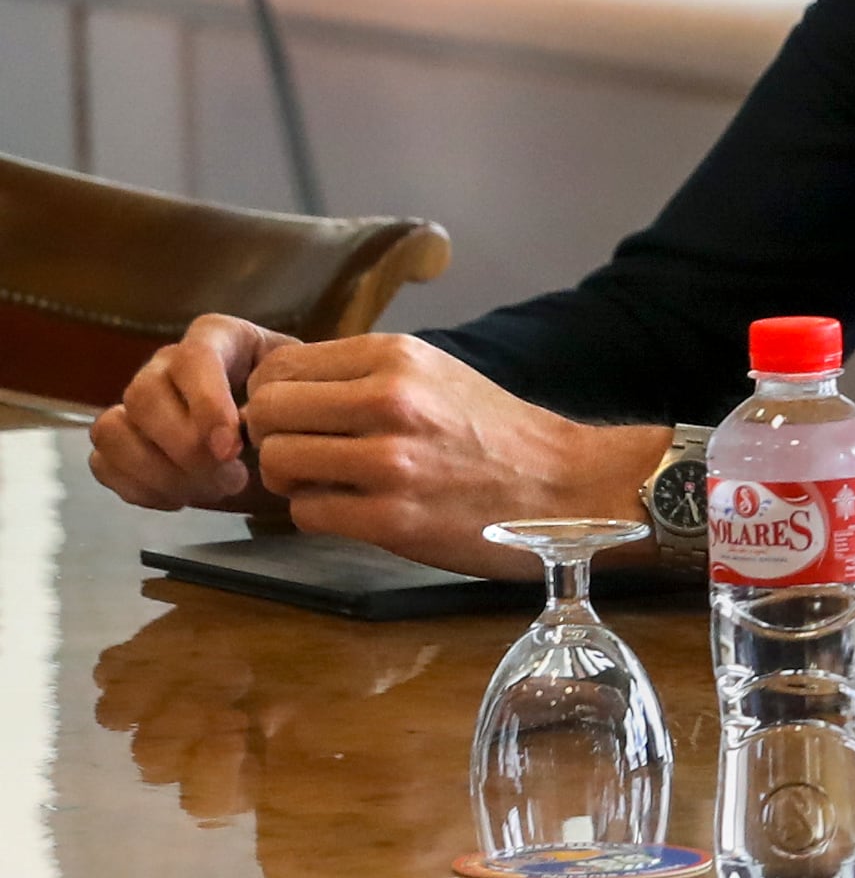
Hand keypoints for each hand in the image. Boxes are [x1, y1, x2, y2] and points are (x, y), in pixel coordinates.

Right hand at [91, 315, 284, 510]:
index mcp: (217, 337)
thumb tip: (243, 426)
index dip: (207, 405)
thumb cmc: (295, 410)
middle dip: (185, 449)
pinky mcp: (120, 442)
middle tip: (232, 479)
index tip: (231, 448)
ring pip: (112, 430)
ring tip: (209, 490)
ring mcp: (136, 403)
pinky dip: (140, 489)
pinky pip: (103, 463)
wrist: (285, 443)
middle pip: (143, 395)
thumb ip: (277, 401)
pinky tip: (182, 499)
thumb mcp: (302, 395)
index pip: (194, 358)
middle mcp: (166, 364)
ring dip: (158, 472)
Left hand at [234, 334, 664, 571]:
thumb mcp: (435, 374)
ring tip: (328, 485)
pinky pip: (307, 513)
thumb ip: (363, 374)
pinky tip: (354, 511)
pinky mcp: (392, 519)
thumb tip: (280, 386)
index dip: (273, 398)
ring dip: (291, 480)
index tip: (299, 420)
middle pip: (265, 413)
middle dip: (273, 439)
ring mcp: (390, 462)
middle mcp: (389, 400)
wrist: (567, 488)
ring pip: (278, 463)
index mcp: (396, 358)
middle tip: (304, 456)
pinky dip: (319, 515)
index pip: (278, 369)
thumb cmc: (497, 434)